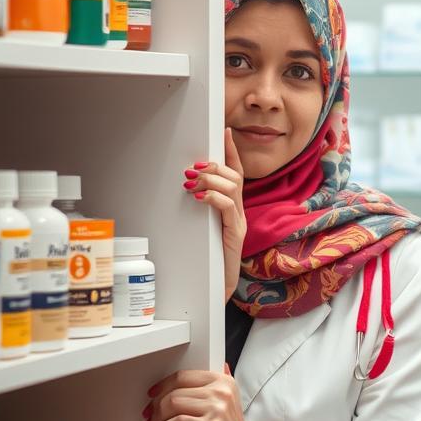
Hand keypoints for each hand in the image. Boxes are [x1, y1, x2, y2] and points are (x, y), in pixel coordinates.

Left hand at [143, 365, 248, 420]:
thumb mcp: (229, 402)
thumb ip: (219, 383)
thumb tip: (209, 369)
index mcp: (223, 381)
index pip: (184, 376)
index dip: (162, 385)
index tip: (152, 393)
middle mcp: (221, 391)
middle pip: (176, 389)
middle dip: (156, 402)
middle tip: (148, 413)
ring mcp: (217, 408)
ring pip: (174, 404)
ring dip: (157, 416)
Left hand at [183, 128, 246, 302]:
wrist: (216, 290)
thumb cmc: (206, 261)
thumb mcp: (200, 229)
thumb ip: (196, 210)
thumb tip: (182, 190)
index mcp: (231, 209)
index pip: (237, 173)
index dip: (232, 151)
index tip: (225, 130)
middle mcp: (239, 213)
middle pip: (235, 176)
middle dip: (214, 165)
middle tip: (194, 166)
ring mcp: (239, 223)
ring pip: (233, 188)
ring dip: (211, 179)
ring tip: (192, 180)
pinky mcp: (236, 235)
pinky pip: (229, 208)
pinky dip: (213, 197)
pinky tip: (199, 197)